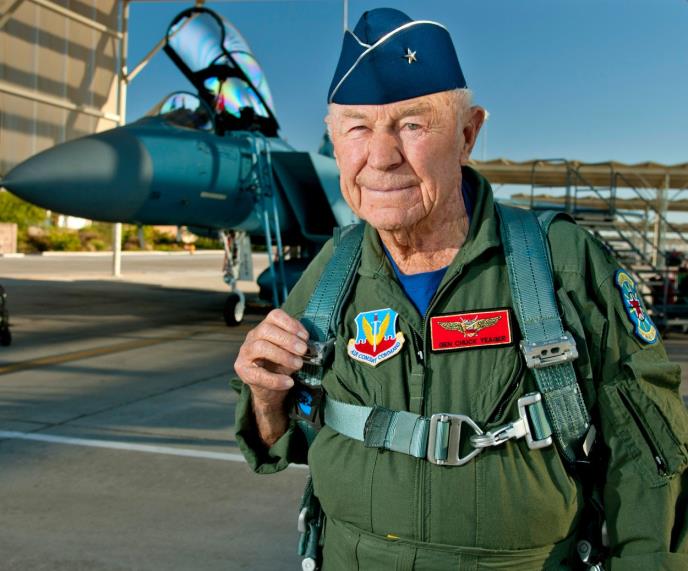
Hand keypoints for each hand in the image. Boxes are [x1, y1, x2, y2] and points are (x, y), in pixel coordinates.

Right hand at [234, 309, 308, 444]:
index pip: (275, 315)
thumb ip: (297, 346)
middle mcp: (253, 337)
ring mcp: (245, 353)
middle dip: (288, 339)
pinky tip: (289, 382)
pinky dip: (276, 379)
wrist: (269, 389)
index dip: (291, 324)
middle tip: (303, 350)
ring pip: (260, 346)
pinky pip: (258, 374)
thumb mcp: (290, 353)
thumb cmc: (280, 365)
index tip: (305, 337)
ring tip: (298, 365)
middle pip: (266, 329)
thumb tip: (310, 346)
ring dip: (283, 355)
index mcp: (265, 328)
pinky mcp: (242, 370)